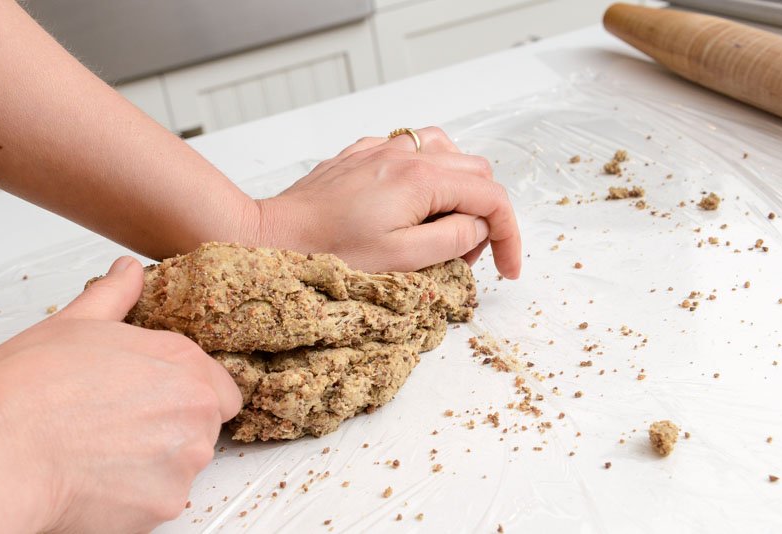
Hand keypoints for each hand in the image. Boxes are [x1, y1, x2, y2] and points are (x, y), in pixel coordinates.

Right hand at [0, 257, 241, 532]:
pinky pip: (163, 498)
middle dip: (173, 427)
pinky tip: (101, 478)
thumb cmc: (31, 392)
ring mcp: (185, 458)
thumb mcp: (74, 325)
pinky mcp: (166, 502)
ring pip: (186, 463)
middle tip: (122, 424)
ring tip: (105, 450)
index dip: (190, 395)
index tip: (160, 400)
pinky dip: (138, 494)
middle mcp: (195, 408)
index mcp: (182, 361)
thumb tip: (127, 272)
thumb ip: (115, 297)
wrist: (2, 452)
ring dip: (157, 462)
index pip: (221, 388)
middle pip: (205, 425)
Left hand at [247, 127, 521, 277]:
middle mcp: (406, 153)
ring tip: (441, 226)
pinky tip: (408, 205)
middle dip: (482, 216)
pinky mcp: (362, 154)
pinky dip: (426, 176)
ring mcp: (382, 148)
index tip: (507, 270)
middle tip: (463, 256)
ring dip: (458, 190)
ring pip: (447, 154)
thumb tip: (477, 226)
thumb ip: (452, 239)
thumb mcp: (401, 259)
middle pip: (475, 174)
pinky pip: (411, 151)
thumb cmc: (329, 253)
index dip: (509, 236)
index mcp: (422, 179)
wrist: (272, 236)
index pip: (491, 198)